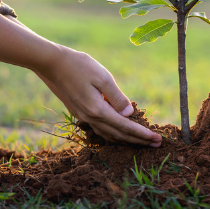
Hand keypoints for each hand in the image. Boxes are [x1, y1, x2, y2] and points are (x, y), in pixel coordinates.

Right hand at [0, 16, 160, 146]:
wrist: (51, 63)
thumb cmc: (79, 66)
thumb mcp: (102, 77)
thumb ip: (117, 97)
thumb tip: (129, 114)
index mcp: (98, 110)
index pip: (126, 127)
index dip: (143, 135)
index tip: (158, 140)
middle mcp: (91, 118)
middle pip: (119, 135)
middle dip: (139, 141)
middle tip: (156, 144)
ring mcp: (83, 117)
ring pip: (109, 135)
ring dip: (126, 140)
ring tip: (141, 141)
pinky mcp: (79, 112)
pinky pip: (100, 130)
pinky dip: (113, 134)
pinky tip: (118, 132)